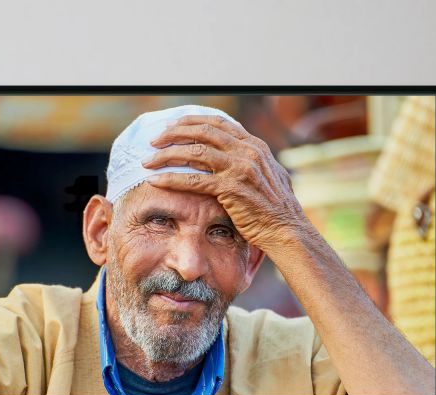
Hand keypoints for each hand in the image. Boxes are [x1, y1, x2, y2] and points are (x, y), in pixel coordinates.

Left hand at [143, 115, 309, 253]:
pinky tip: (155, 181)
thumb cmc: (276, 210)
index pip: (217, 123)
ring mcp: (240, 168)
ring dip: (166, 154)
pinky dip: (171, 179)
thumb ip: (252, 162)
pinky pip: (193, 180)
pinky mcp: (231, 188)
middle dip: (173, 133)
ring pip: (194, 151)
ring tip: (148, 161)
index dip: (191, 122)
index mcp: (254, 145)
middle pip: (202, 131)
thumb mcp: (269, 176)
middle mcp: (247, 151)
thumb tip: (237, 155)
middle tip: (154, 141)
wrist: (287, 230)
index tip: (172, 127)